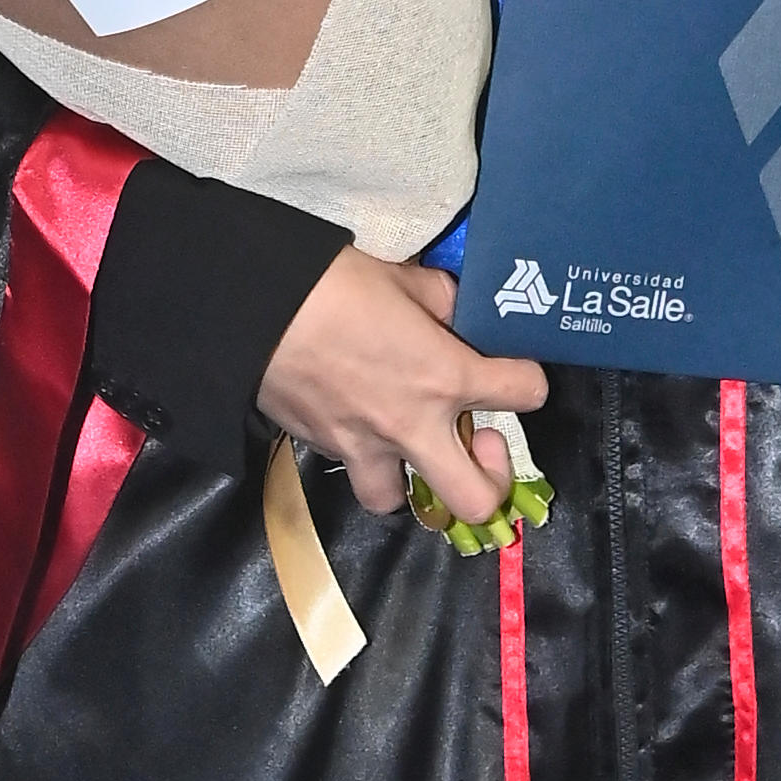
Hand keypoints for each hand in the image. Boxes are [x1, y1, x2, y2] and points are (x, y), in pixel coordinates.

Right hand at [259, 251, 548, 526]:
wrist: (250, 311)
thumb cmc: (333, 286)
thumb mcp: (404, 278)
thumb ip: (441, 301)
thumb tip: (453, 311)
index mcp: (446, 377)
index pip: (526, 394)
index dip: (529, 380)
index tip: (516, 373)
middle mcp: (413, 427)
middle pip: (478, 499)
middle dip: (493, 481)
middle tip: (481, 443)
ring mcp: (364, 447)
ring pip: (399, 502)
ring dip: (412, 480)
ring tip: (412, 447)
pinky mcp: (321, 447)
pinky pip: (351, 468)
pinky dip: (361, 452)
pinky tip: (357, 419)